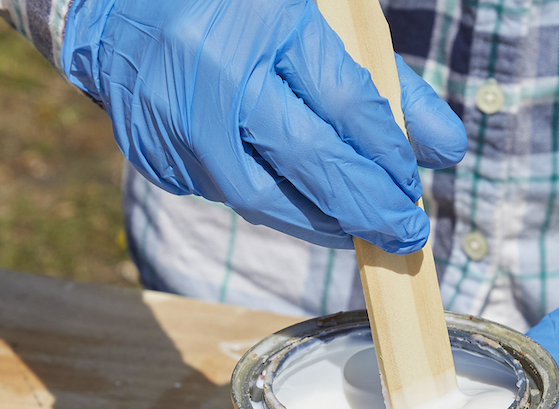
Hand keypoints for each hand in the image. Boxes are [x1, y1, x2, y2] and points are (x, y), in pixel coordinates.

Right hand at [61, 0, 466, 252]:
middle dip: (367, 207)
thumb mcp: (317, 19)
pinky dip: (276, 206)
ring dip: (323, 223)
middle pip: (309, 161)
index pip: (344, 104)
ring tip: (364, 232)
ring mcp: (179, 122)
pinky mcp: (158, 157)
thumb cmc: (233, 7)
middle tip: (407, 235)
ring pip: (265, 197)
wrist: (113, 7)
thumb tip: (446, 150)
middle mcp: (217, 75)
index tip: (412, 184)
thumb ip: (384, 81)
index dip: (387, 154)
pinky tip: (308, 209)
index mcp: (263, 20)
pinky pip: (228, 196)